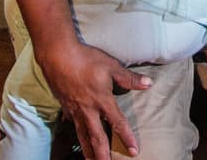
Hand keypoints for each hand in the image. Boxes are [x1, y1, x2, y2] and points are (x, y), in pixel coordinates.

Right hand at [36, 42, 152, 158]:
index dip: (126, 137)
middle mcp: (88, 110)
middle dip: (102, 155)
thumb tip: (149, 83)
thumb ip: (129, 78)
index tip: (133, 151)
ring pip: (82, 135)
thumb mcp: (111, 66)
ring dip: (88, 151)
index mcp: (102, 100)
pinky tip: (78, 139)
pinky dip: (76, 135)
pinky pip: (72, 125)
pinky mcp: (65, 106)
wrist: (58, 56)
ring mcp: (75, 110)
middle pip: (97, 137)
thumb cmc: (86, 59)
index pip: (117, 123)